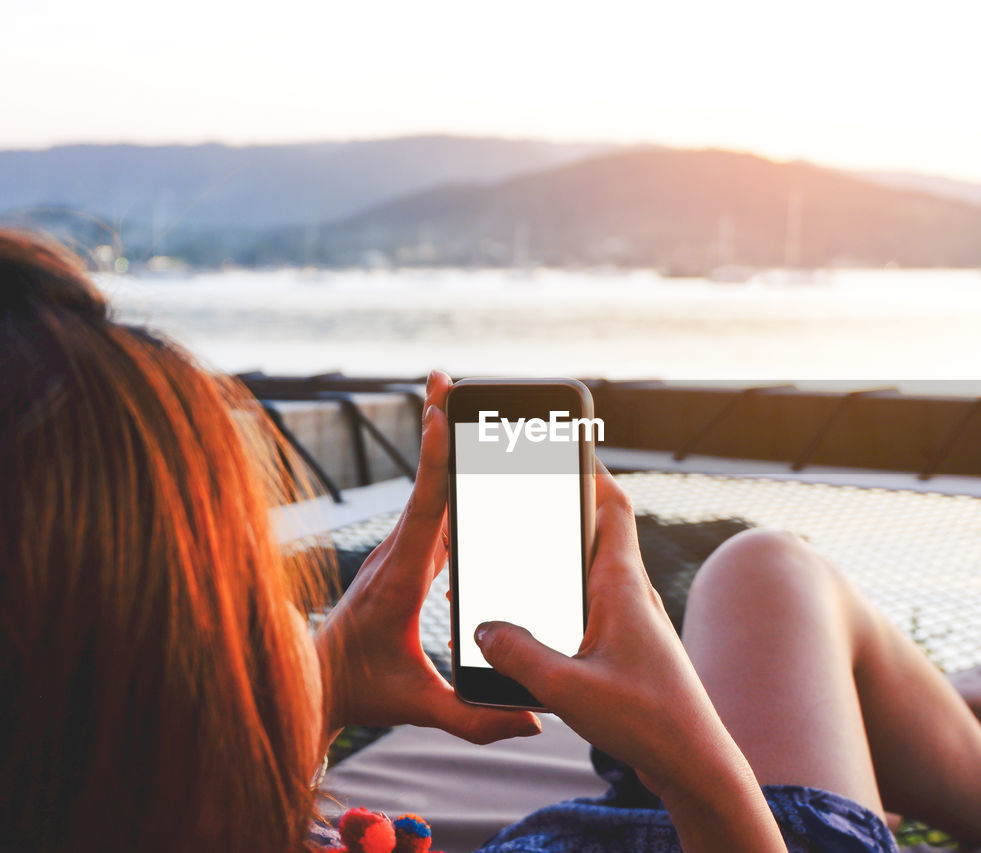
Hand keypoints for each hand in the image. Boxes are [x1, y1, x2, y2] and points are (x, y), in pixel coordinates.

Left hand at [315, 370, 540, 743]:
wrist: (313, 683)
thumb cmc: (361, 689)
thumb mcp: (418, 707)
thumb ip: (473, 718)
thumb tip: (534, 721)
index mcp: (399, 578)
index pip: (423, 511)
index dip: (435, 463)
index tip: (439, 417)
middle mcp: (396, 553)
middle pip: (423, 479)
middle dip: (434, 426)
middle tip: (444, 377)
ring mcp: (399, 551)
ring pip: (424, 485)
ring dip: (437, 440)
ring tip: (453, 396)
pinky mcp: (405, 556)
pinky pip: (427, 504)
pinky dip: (441, 471)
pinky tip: (459, 453)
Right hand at [473, 464, 759, 806]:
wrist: (695, 763)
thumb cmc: (647, 720)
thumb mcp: (570, 688)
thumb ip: (520, 655)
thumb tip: (482, 628)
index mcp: (621, 585)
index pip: (610, 505)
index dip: (587, 469)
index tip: (562, 440)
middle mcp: (629, 593)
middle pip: (595, 531)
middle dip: (560, 507)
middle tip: (521, 489)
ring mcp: (630, 621)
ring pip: (589, 570)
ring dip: (556, 556)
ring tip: (512, 549)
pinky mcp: (626, 649)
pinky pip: (587, 606)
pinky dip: (558, 599)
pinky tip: (529, 621)